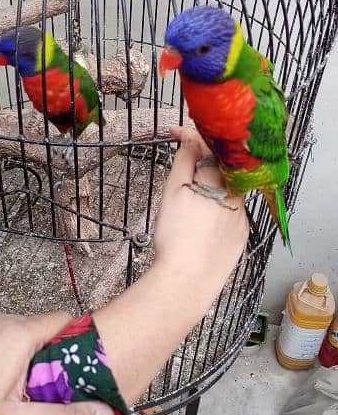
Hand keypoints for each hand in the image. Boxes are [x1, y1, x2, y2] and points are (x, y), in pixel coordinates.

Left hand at [0, 310, 114, 414]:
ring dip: (23, 370)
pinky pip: (0, 350)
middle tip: (49, 401)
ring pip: (18, 344)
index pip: (64, 322)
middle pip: (41, 335)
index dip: (79, 348)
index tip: (83, 376)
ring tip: (22, 404)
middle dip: (49, 366)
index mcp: (15, 333)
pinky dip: (4, 369)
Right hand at [154, 126, 248, 296]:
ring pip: (226, 191)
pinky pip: (231, 213)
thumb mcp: (172, 193)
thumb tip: (190, 140)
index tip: (176, 133)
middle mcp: (235, 197)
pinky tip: (202, 221)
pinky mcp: (241, 237)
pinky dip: (217, 209)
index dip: (191, 137)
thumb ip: (184, 162)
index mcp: (219, 183)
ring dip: (210, 185)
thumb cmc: (175, 240)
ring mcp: (241, 218)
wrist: (186, 281)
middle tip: (181, 157)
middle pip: (220, 168)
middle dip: (202, 159)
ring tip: (189, 197)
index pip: (209, 148)